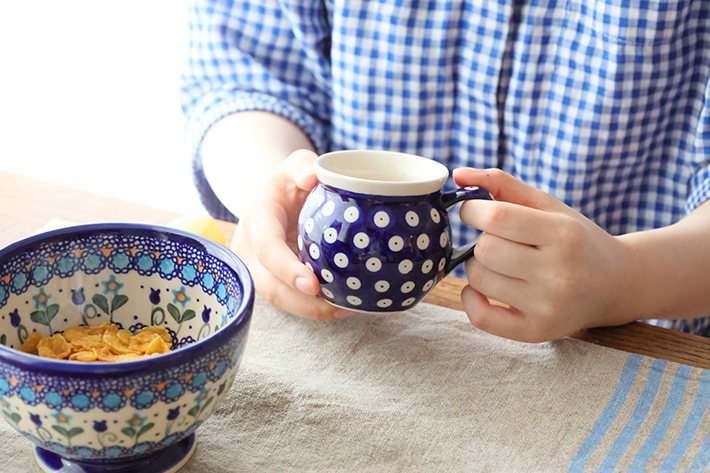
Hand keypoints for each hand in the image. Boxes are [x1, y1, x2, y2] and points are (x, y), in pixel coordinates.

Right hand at [231, 149, 356, 320]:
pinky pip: (291, 300)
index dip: (288, 270)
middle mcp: (251, 250)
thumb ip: (302, 165)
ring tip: (348, 308)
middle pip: (270, 287)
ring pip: (281, 299)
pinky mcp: (274, 281)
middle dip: (302, 303)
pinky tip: (343, 307)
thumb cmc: (288, 182)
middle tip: (339, 307)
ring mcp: (260, 270)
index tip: (313, 284)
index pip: (268, 249)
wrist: (273, 198)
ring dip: (312, 310)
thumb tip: (312, 176)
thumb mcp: (294, 165)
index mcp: (257, 219)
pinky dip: (315, 307)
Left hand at [453, 168, 637, 341]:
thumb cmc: (574, 239)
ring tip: (500, 263)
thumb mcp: (547, 205)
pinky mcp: (536, 331)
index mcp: (562, 234)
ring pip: (478, 279)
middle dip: (482, 240)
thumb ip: (502, 184)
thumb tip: (458, 174)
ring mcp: (547, 306)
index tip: (475, 211)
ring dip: (478, 267)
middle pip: (485, 250)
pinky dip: (471, 298)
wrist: (615, 284)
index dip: (473, 210)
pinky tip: (485, 288)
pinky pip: (480, 317)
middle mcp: (558, 273)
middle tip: (498, 241)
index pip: (497, 217)